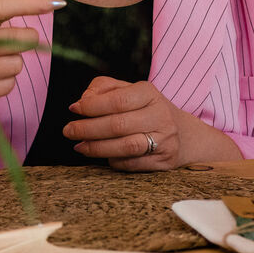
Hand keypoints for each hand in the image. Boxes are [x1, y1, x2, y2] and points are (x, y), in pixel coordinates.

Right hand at [0, 0, 52, 102]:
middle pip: (21, 38)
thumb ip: (0, 3)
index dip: (30, 4)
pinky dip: (2, 81)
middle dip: (22, 38)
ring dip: (10, 61)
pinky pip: (9, 85)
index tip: (57, 4)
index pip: (0, 6)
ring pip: (18, 64)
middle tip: (4, 39)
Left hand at [63, 77, 188, 170]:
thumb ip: (105, 89)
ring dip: (97, 148)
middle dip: (88, 128)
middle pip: (119, 124)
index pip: (118, 99)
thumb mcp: (130, 91)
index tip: (74, 109)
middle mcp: (160, 115)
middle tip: (68, 131)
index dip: (93, 106)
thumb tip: (84, 100)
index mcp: (150, 93)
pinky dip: (114, 161)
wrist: (184, 134)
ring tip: (79, 146)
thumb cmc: (147, 110)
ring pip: (126, 146)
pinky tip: (103, 156)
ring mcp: (165, 139)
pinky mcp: (164, 160)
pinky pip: (133, 164)